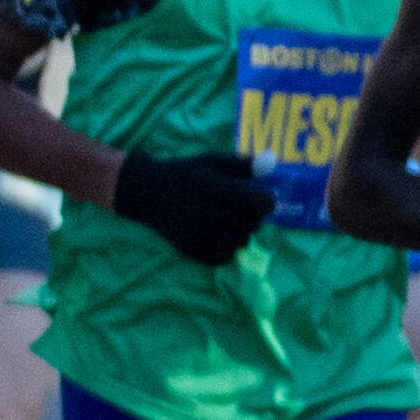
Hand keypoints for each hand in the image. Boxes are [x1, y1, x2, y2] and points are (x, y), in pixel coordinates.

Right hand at [110, 149, 278, 266]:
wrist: (147, 192)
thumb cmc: (184, 174)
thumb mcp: (213, 163)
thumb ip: (243, 166)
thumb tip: (272, 164)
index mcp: (224, 193)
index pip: (264, 205)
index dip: (263, 200)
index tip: (253, 196)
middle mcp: (217, 216)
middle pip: (255, 224)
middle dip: (250, 215)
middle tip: (232, 206)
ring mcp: (205, 236)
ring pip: (242, 241)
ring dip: (238, 232)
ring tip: (221, 219)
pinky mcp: (195, 249)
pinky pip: (225, 256)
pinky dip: (224, 247)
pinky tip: (213, 233)